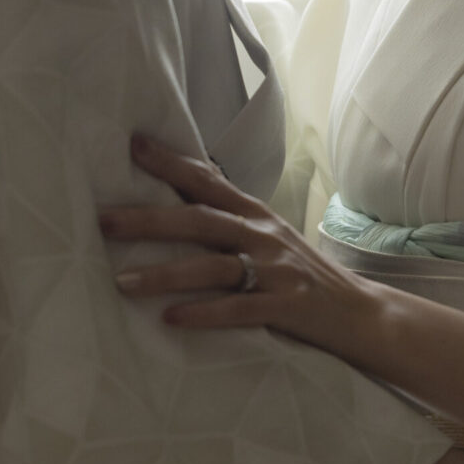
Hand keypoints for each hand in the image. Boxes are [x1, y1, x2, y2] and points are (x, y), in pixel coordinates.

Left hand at [100, 133, 380, 352]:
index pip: (208, 181)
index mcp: (256, 215)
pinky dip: (205, 313)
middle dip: (148, 219)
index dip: (170, 164)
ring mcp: (276, 270)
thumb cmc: (303, 277)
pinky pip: (239, 309)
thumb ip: (230, 219)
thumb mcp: (269, 238)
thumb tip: (184, 194)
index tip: (132, 145)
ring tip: (122, 282)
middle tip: (102, 220)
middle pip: (199, 220)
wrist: (361, 314)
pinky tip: (172, 318)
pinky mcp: (287, 306)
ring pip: (212, 266)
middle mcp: (264, 235)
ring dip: (164, 273)